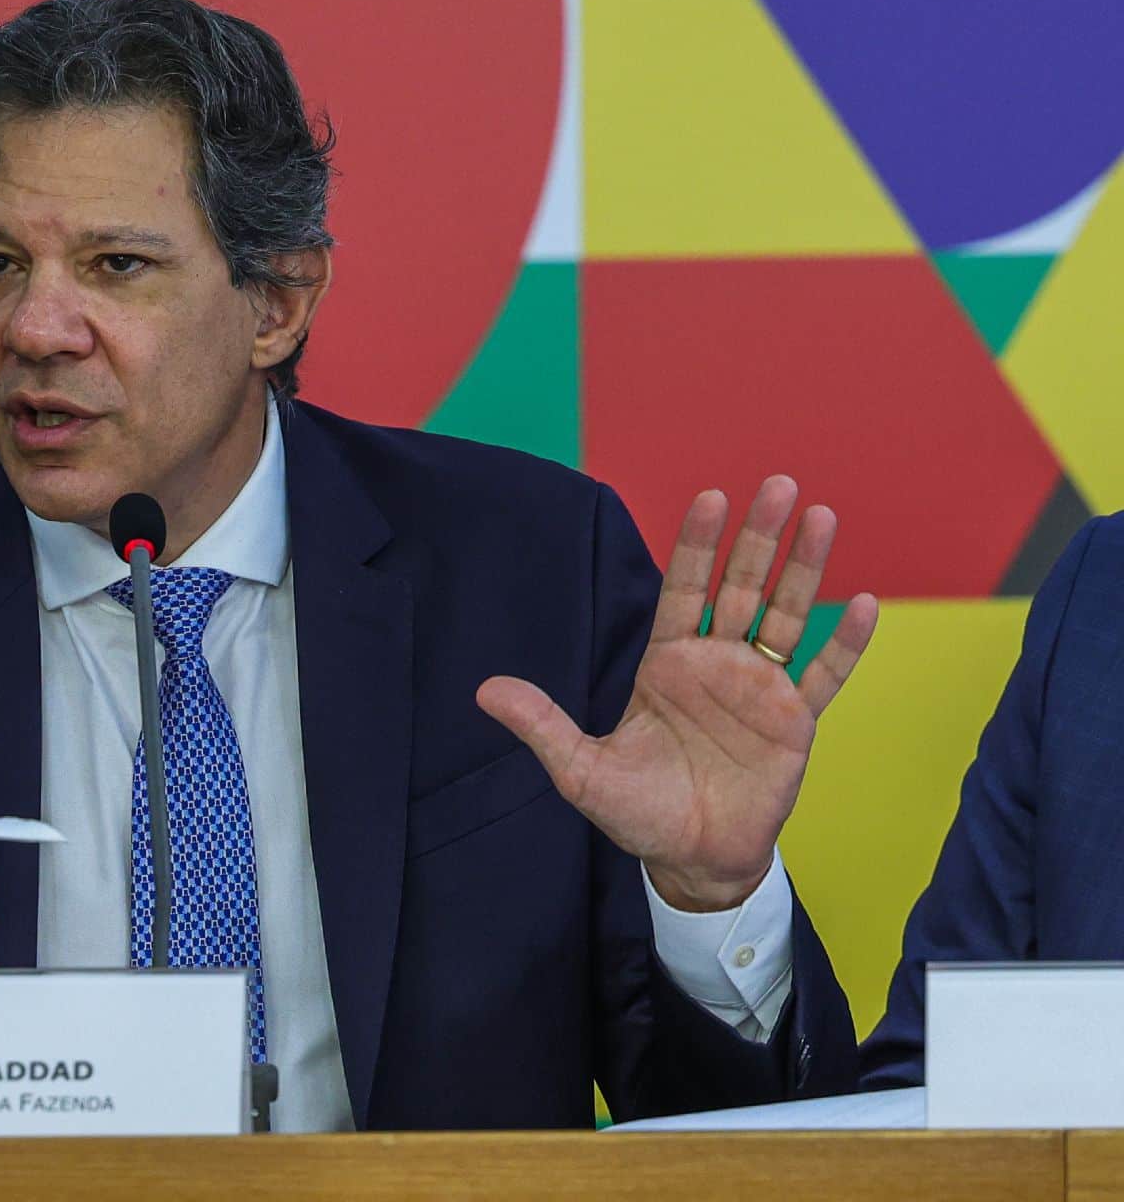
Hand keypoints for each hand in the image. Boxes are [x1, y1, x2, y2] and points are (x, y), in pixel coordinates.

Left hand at [475, 476, 877, 911]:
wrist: (691, 860)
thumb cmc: (635, 811)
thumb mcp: (580, 770)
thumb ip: (542, 725)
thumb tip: (484, 691)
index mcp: (667, 664)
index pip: (683, 590)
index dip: (696, 545)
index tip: (711, 497)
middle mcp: (715, 664)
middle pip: (740, 587)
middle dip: (756, 537)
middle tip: (779, 484)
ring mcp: (759, 689)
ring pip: (786, 617)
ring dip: (804, 568)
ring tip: (821, 517)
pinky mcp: (795, 723)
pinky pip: (823, 676)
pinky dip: (844, 643)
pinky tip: (861, 604)